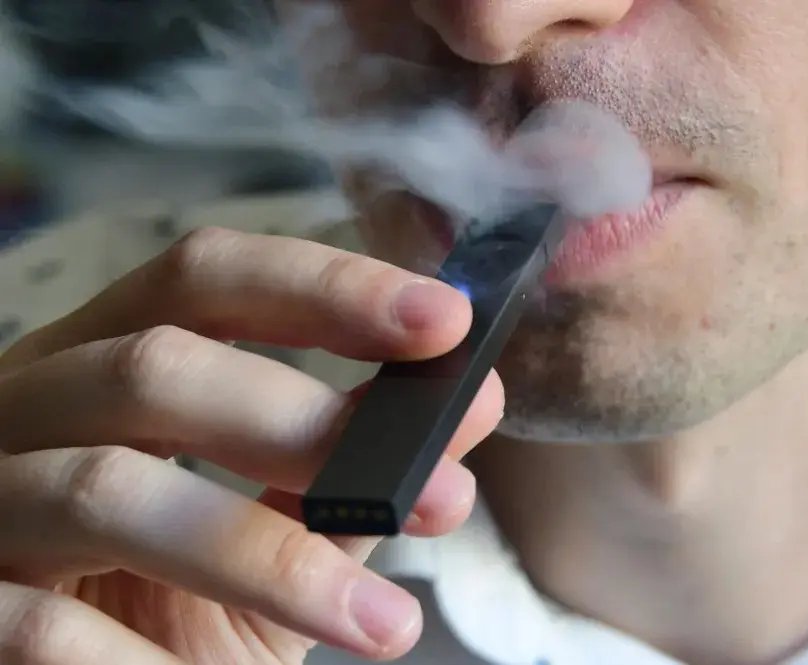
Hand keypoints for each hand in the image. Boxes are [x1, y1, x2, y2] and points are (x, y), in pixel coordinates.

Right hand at [0, 227, 503, 663]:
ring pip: (107, 491)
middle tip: (424, 487)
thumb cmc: (176, 599)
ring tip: (383, 623)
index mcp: (106, 358)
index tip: (444, 320)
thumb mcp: (273, 528)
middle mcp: (29, 404)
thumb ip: (355, 469)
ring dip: (268, 555)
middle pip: (155, 365)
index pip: (205, 278)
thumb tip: (474, 405)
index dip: (326, 285)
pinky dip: (154, 661)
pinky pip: (45, 628)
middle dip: (300, 421)